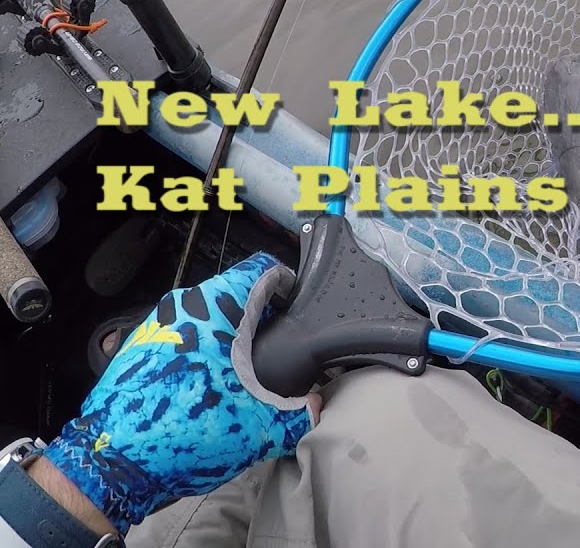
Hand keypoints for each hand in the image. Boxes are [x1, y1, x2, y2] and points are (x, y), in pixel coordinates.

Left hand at [41, 253, 319, 533]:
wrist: (110, 465)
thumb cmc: (185, 431)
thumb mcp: (260, 428)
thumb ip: (300, 414)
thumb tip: (316, 408)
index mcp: (216, 306)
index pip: (264, 269)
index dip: (289, 284)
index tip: (298, 308)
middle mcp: (182, 305)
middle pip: (235, 293)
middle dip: (259, 317)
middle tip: (277, 348)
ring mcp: (154, 325)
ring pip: (205, 315)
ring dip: (226, 336)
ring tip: (242, 372)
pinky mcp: (135, 349)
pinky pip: (180, 337)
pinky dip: (199, 352)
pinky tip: (205, 387)